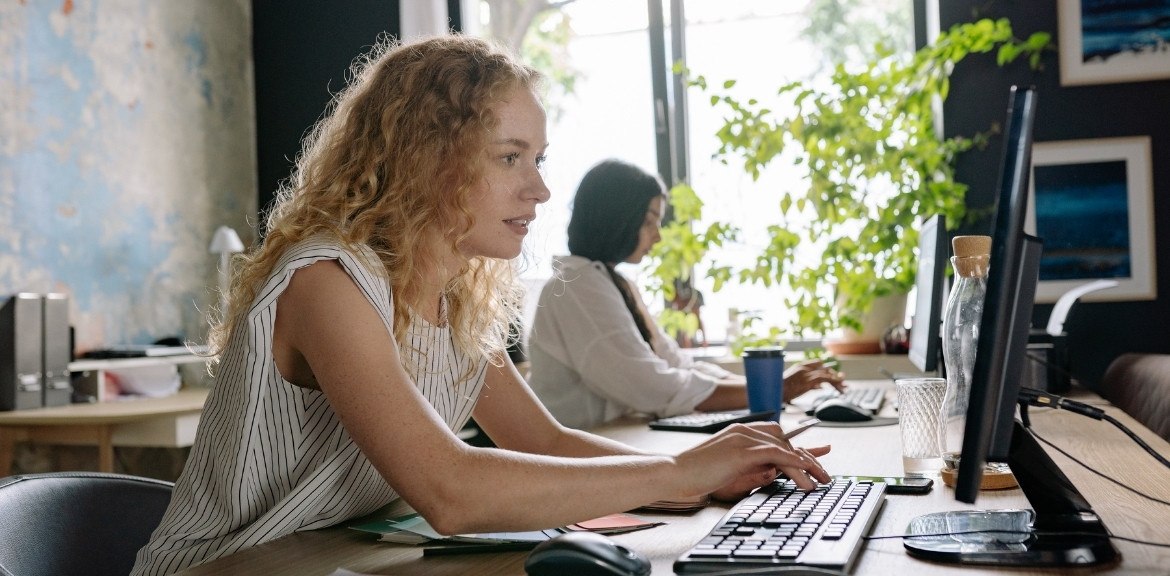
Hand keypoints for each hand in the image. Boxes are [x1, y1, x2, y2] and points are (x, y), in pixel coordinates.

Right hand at [672, 421, 831, 501]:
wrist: (674, 472)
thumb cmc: (696, 473)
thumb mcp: (728, 467)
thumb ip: (749, 465)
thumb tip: (770, 472)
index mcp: (740, 432)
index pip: (777, 435)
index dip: (798, 447)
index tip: (815, 459)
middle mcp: (744, 430)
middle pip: (786, 441)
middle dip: (809, 457)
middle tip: (824, 474)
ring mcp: (742, 439)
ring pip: (784, 447)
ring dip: (807, 464)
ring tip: (821, 480)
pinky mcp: (741, 451)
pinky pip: (776, 454)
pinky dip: (794, 464)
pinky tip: (805, 475)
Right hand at [782, 359, 845, 400]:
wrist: (773, 391)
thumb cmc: (780, 389)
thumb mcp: (795, 384)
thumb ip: (808, 384)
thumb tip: (819, 387)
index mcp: (800, 367)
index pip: (818, 363)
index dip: (827, 369)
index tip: (834, 375)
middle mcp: (804, 368)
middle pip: (824, 368)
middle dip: (834, 375)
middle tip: (842, 382)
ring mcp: (806, 374)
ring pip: (826, 374)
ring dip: (836, 381)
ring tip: (843, 388)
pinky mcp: (807, 381)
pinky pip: (824, 379)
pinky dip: (833, 381)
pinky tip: (838, 386)